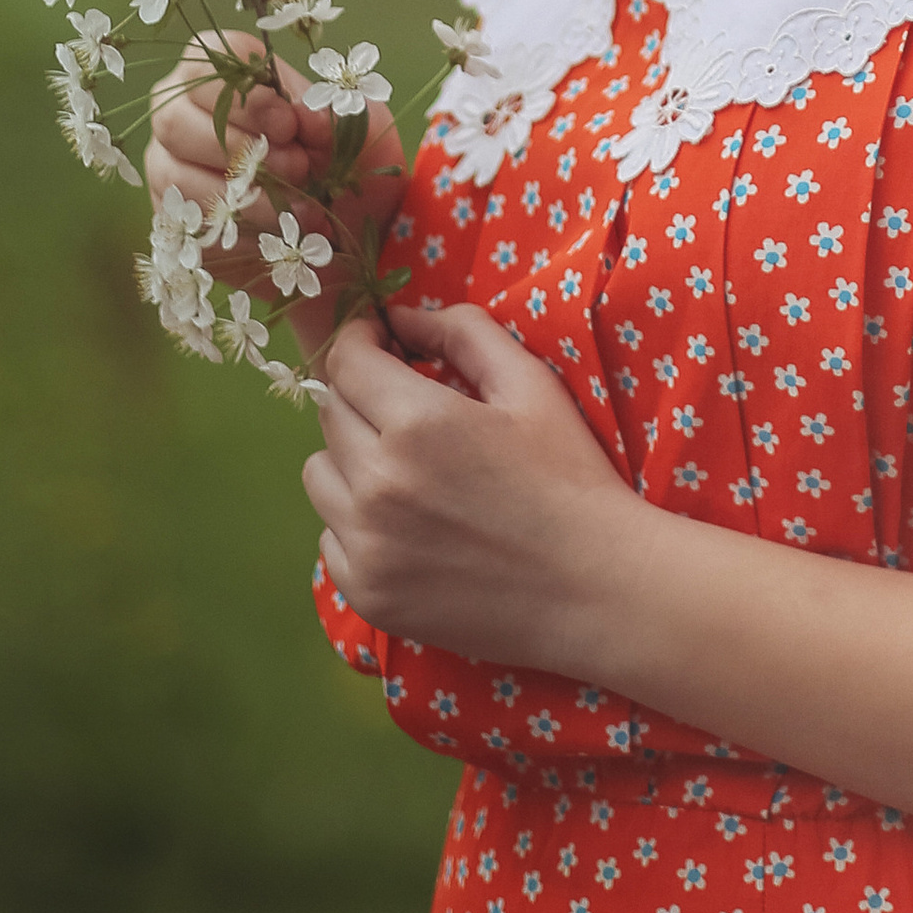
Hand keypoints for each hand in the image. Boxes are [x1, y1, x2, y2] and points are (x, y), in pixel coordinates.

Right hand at [145, 33, 403, 337]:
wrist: (344, 220)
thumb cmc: (340, 156)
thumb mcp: (350, 126)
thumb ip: (324, 112)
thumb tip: (299, 116)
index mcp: (219, 74)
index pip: (206, 66)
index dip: (247, 96)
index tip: (288, 124)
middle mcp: (179, 113)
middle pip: (175, 120)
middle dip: (243, 150)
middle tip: (299, 169)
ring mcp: (166, 166)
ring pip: (176, 176)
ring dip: (244, 196)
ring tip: (299, 207)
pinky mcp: (172, 219)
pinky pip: (187, 224)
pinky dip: (239, 232)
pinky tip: (278, 235)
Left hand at [303, 304, 647, 675]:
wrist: (594, 587)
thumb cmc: (570, 477)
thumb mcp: (530, 384)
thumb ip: (462, 332)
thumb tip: (400, 317)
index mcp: (418, 424)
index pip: (345, 363)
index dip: (360, 341)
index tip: (381, 343)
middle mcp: (378, 485)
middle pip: (330, 414)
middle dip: (361, 396)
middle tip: (405, 406)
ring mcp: (368, 547)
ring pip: (319, 476)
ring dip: (350, 458)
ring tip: (404, 467)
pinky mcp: (368, 595)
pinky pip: (330, 538)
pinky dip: (356, 523)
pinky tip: (407, 523)